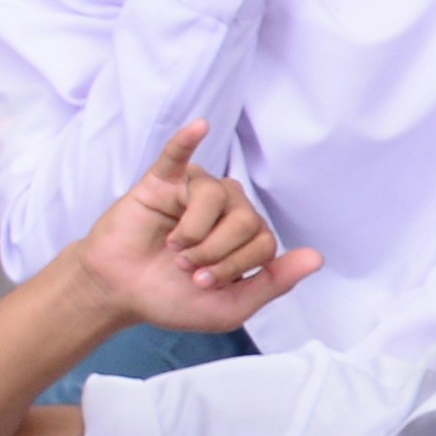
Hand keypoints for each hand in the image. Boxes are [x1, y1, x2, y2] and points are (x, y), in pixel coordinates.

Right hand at [72, 122, 320, 337]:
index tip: (204, 284)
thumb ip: (273, 283)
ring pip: (217, 196)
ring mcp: (195, 192)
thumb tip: (317, 258)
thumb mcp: (229, 306)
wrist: (118, 293)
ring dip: (194, 232)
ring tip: (174, 248)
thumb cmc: (171, 298)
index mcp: (246, 236)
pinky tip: (199, 128)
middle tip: (186, 267)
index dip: (235, 266)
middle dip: (215, 253)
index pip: (264, 241)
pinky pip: (177, 155)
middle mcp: (228, 208)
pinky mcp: (162, 182)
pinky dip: (187, 141)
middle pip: (246, 219)